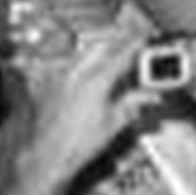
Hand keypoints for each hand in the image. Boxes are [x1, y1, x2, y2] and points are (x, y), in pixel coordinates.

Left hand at [23, 30, 151, 181]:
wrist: (46, 154)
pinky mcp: (46, 83)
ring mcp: (58, 76)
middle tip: (129, 46)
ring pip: (81, 52)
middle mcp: (74, 74)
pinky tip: (85, 72)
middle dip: (116, 43)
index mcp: (95, 82)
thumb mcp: (113, 125)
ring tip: (110, 58)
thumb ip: (133, 105)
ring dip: (97, 51)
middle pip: (99, 47)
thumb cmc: (76, 145)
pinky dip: (80, 63)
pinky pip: (66, 64)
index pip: (121, 55)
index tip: (144, 40)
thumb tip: (149, 97)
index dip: (135, 46)